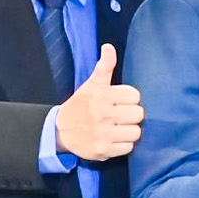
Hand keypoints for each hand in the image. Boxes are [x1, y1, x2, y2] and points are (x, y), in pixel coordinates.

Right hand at [53, 41, 141, 163]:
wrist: (60, 131)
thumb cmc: (80, 105)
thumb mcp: (91, 85)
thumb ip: (104, 66)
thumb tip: (109, 47)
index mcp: (101, 96)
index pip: (135, 96)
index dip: (128, 99)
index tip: (118, 102)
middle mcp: (103, 114)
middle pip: (138, 114)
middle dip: (130, 115)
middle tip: (119, 116)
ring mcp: (103, 133)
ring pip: (136, 132)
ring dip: (128, 131)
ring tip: (117, 128)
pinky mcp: (104, 150)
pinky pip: (128, 148)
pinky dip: (123, 145)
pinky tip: (113, 139)